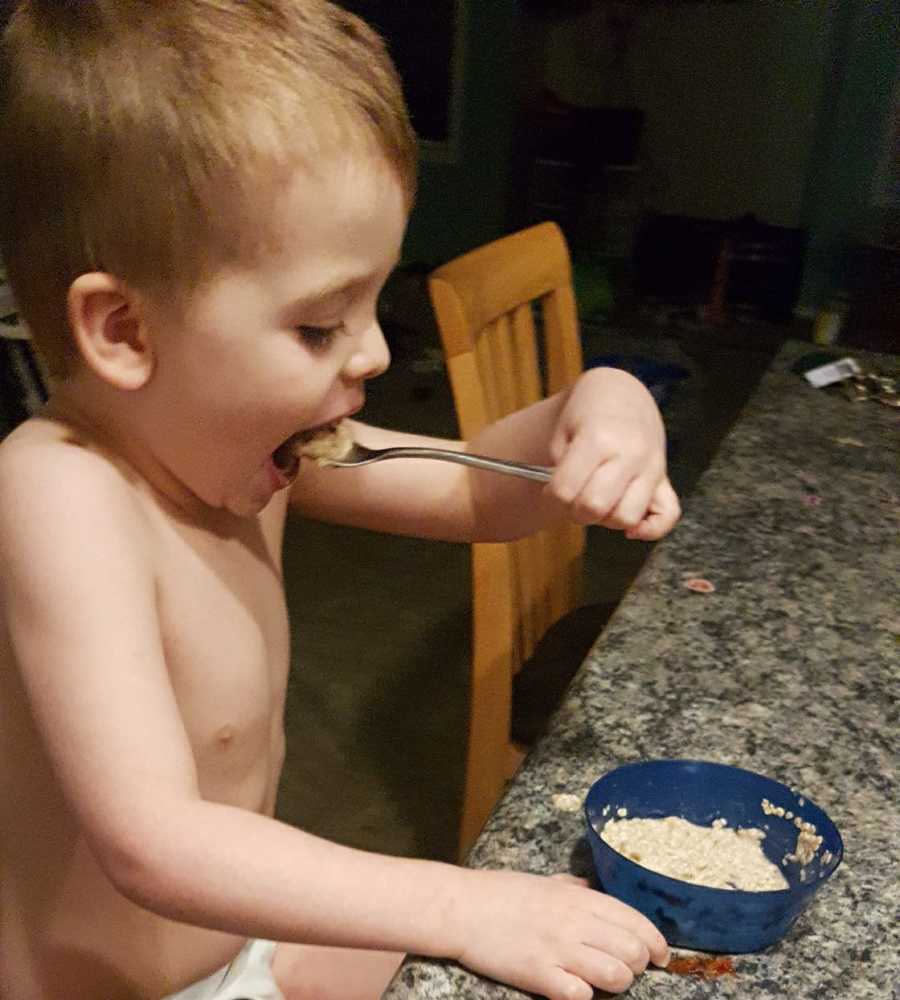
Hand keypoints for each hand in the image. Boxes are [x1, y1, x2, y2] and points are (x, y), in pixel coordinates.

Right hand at [449, 869, 668, 998]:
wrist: (463, 908)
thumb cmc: (501, 893)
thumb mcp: (543, 881)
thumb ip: (573, 887)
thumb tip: (593, 890)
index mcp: (577, 897)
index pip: (634, 920)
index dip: (656, 942)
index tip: (661, 955)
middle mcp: (574, 922)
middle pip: (632, 950)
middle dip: (639, 964)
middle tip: (631, 969)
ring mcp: (557, 949)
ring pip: (616, 976)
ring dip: (618, 983)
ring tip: (606, 981)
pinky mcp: (539, 975)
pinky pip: (580, 995)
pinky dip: (585, 996)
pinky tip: (575, 988)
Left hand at [547, 368, 679, 538]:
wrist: (622, 391)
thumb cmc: (587, 413)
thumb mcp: (563, 432)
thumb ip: (561, 468)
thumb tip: (564, 501)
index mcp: (598, 440)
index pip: (565, 491)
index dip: (551, 498)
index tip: (552, 491)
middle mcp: (628, 455)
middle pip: (595, 508)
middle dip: (576, 511)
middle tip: (573, 498)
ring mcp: (650, 467)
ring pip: (627, 517)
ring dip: (607, 520)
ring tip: (599, 502)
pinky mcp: (665, 478)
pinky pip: (667, 516)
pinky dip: (650, 529)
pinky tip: (631, 528)